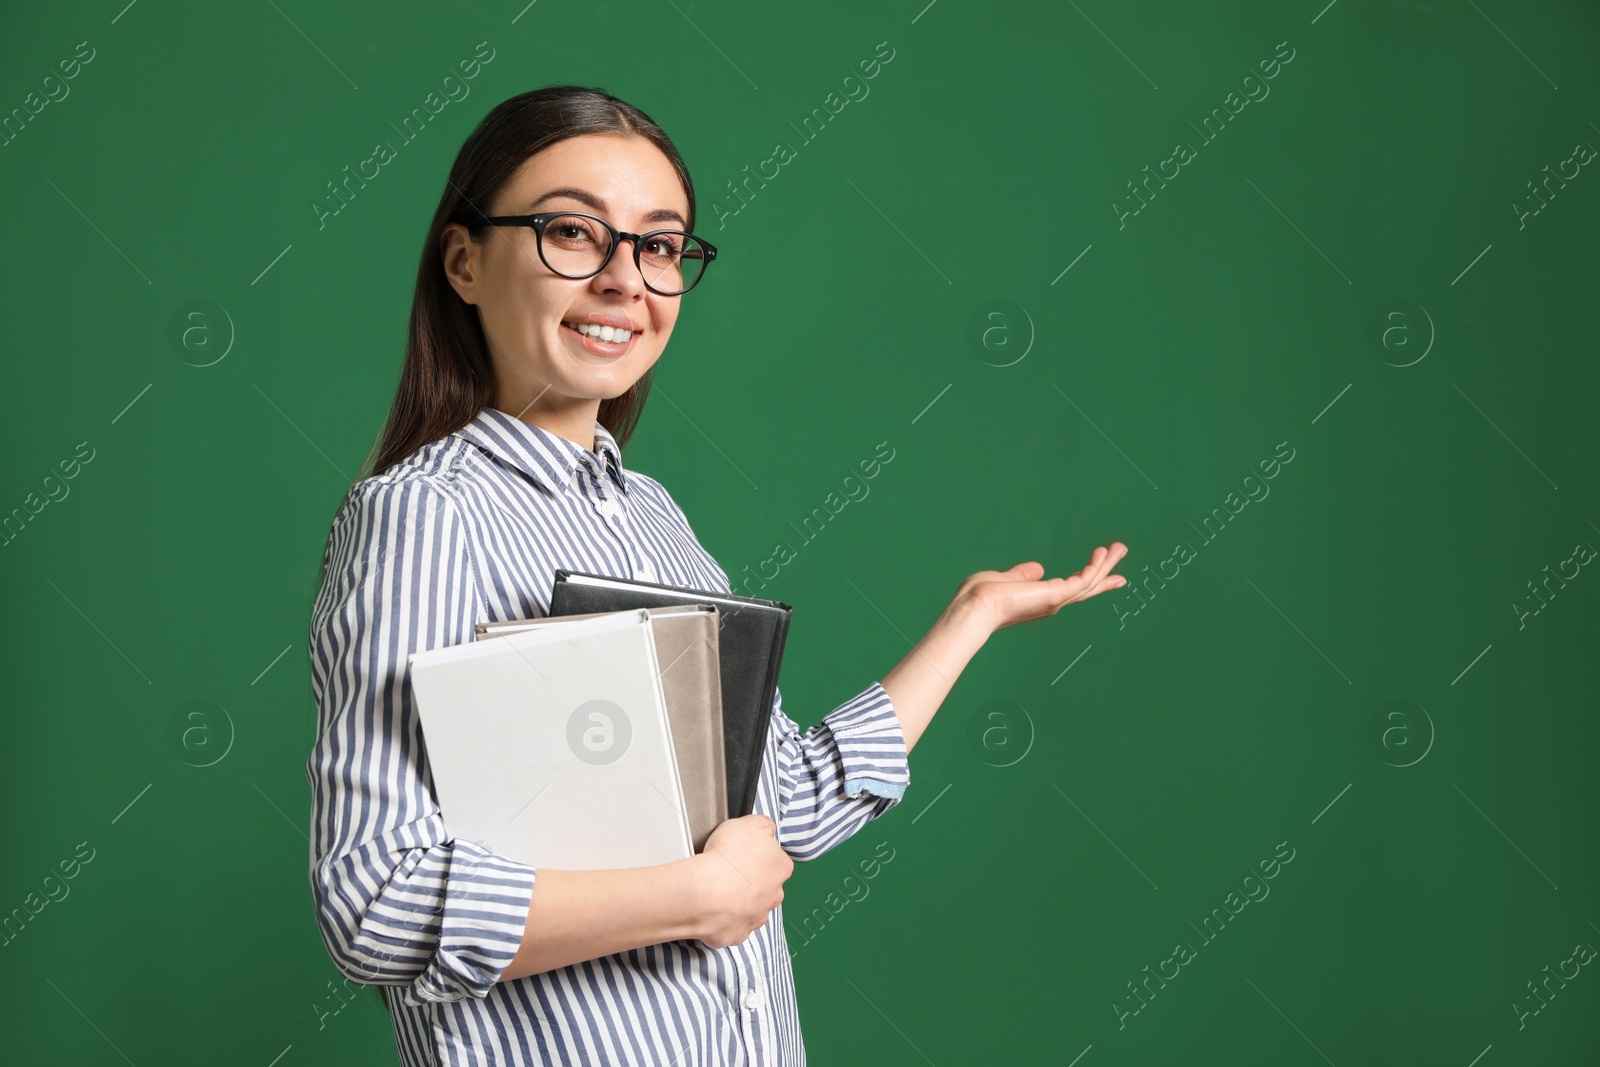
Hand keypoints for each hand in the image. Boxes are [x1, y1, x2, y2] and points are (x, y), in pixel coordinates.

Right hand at [690, 814, 793, 948]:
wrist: (706, 892)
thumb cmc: (728, 858)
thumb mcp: (750, 823)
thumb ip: (763, 825)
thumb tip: (766, 828)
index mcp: (781, 867)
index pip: (776, 859)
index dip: (758, 854)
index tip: (743, 852)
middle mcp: (774, 895)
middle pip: (766, 885)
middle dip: (751, 880)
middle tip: (729, 870)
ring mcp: (756, 916)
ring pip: (751, 907)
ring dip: (739, 900)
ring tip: (718, 889)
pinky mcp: (737, 933)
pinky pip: (733, 925)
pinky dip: (724, 918)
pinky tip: (713, 907)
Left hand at [956, 544, 1128, 636]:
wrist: (975, 607)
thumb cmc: (982, 596)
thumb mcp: (1006, 580)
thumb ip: (1022, 576)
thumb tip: (1037, 569)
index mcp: (1041, 600)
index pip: (1072, 589)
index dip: (1091, 580)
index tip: (1111, 576)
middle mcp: (1052, 603)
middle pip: (1087, 586)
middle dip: (1106, 572)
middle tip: (1121, 554)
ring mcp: (1055, 600)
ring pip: (1089, 581)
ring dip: (1106, 564)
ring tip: (1120, 547)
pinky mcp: (1056, 595)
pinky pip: (1083, 580)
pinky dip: (1095, 566)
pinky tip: (1102, 553)